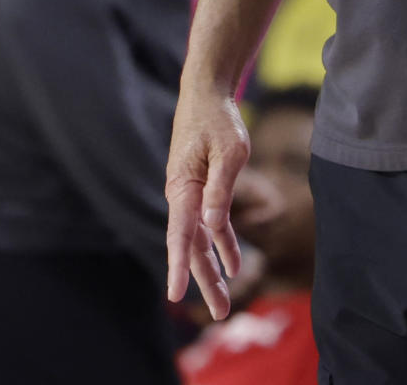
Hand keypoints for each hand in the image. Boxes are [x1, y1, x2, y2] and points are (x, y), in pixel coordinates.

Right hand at [165, 87, 281, 319]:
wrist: (207, 93)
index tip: (174, 295)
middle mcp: (181, 195)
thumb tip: (211, 226)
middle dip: (205, 281)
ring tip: (224, 303)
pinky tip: (233, 264)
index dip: (178, 265)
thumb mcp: (228, 152)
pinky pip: (209, 224)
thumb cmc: (218, 119)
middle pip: (191, 246)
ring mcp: (190, 194)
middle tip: (221, 313)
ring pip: (199, 240)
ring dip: (212, 270)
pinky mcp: (200, 189)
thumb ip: (220, 190)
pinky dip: (221, 244)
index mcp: (182, 187)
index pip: (180, 234)